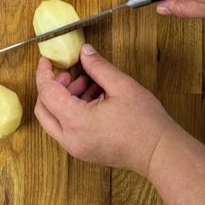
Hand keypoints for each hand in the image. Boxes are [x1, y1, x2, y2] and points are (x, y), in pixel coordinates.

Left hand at [34, 44, 174, 176]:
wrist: (160, 153)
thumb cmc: (144, 122)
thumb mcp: (122, 86)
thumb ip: (98, 66)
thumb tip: (84, 51)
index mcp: (76, 121)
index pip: (47, 93)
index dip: (44, 74)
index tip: (46, 61)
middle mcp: (70, 138)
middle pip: (43, 110)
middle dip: (51, 88)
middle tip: (69, 74)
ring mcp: (76, 148)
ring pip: (54, 120)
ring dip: (63, 99)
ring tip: (88, 84)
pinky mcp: (84, 151)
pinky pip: (66, 129)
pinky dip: (72, 111)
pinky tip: (93, 98)